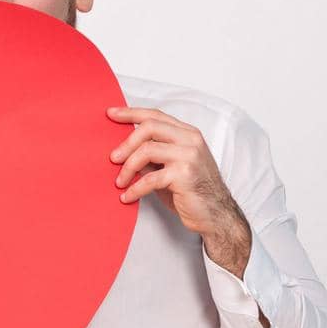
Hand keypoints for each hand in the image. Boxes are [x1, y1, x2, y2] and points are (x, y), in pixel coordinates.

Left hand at [106, 106, 252, 274]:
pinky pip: (150, 178)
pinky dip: (135, 189)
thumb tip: (122, 151)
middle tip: (113, 159)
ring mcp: (189, 156)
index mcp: (187, 134)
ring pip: (147, 150)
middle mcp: (190, 140)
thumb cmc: (191, 191)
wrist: (216, 214)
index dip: (131, 113)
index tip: (110, 114)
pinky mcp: (185, 175)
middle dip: (126, 143)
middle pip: (149, 127)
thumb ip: (151, 156)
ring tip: (120, 182)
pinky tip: (128, 197)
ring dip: (127, 168)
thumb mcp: (169, 168)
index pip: (156, 115)